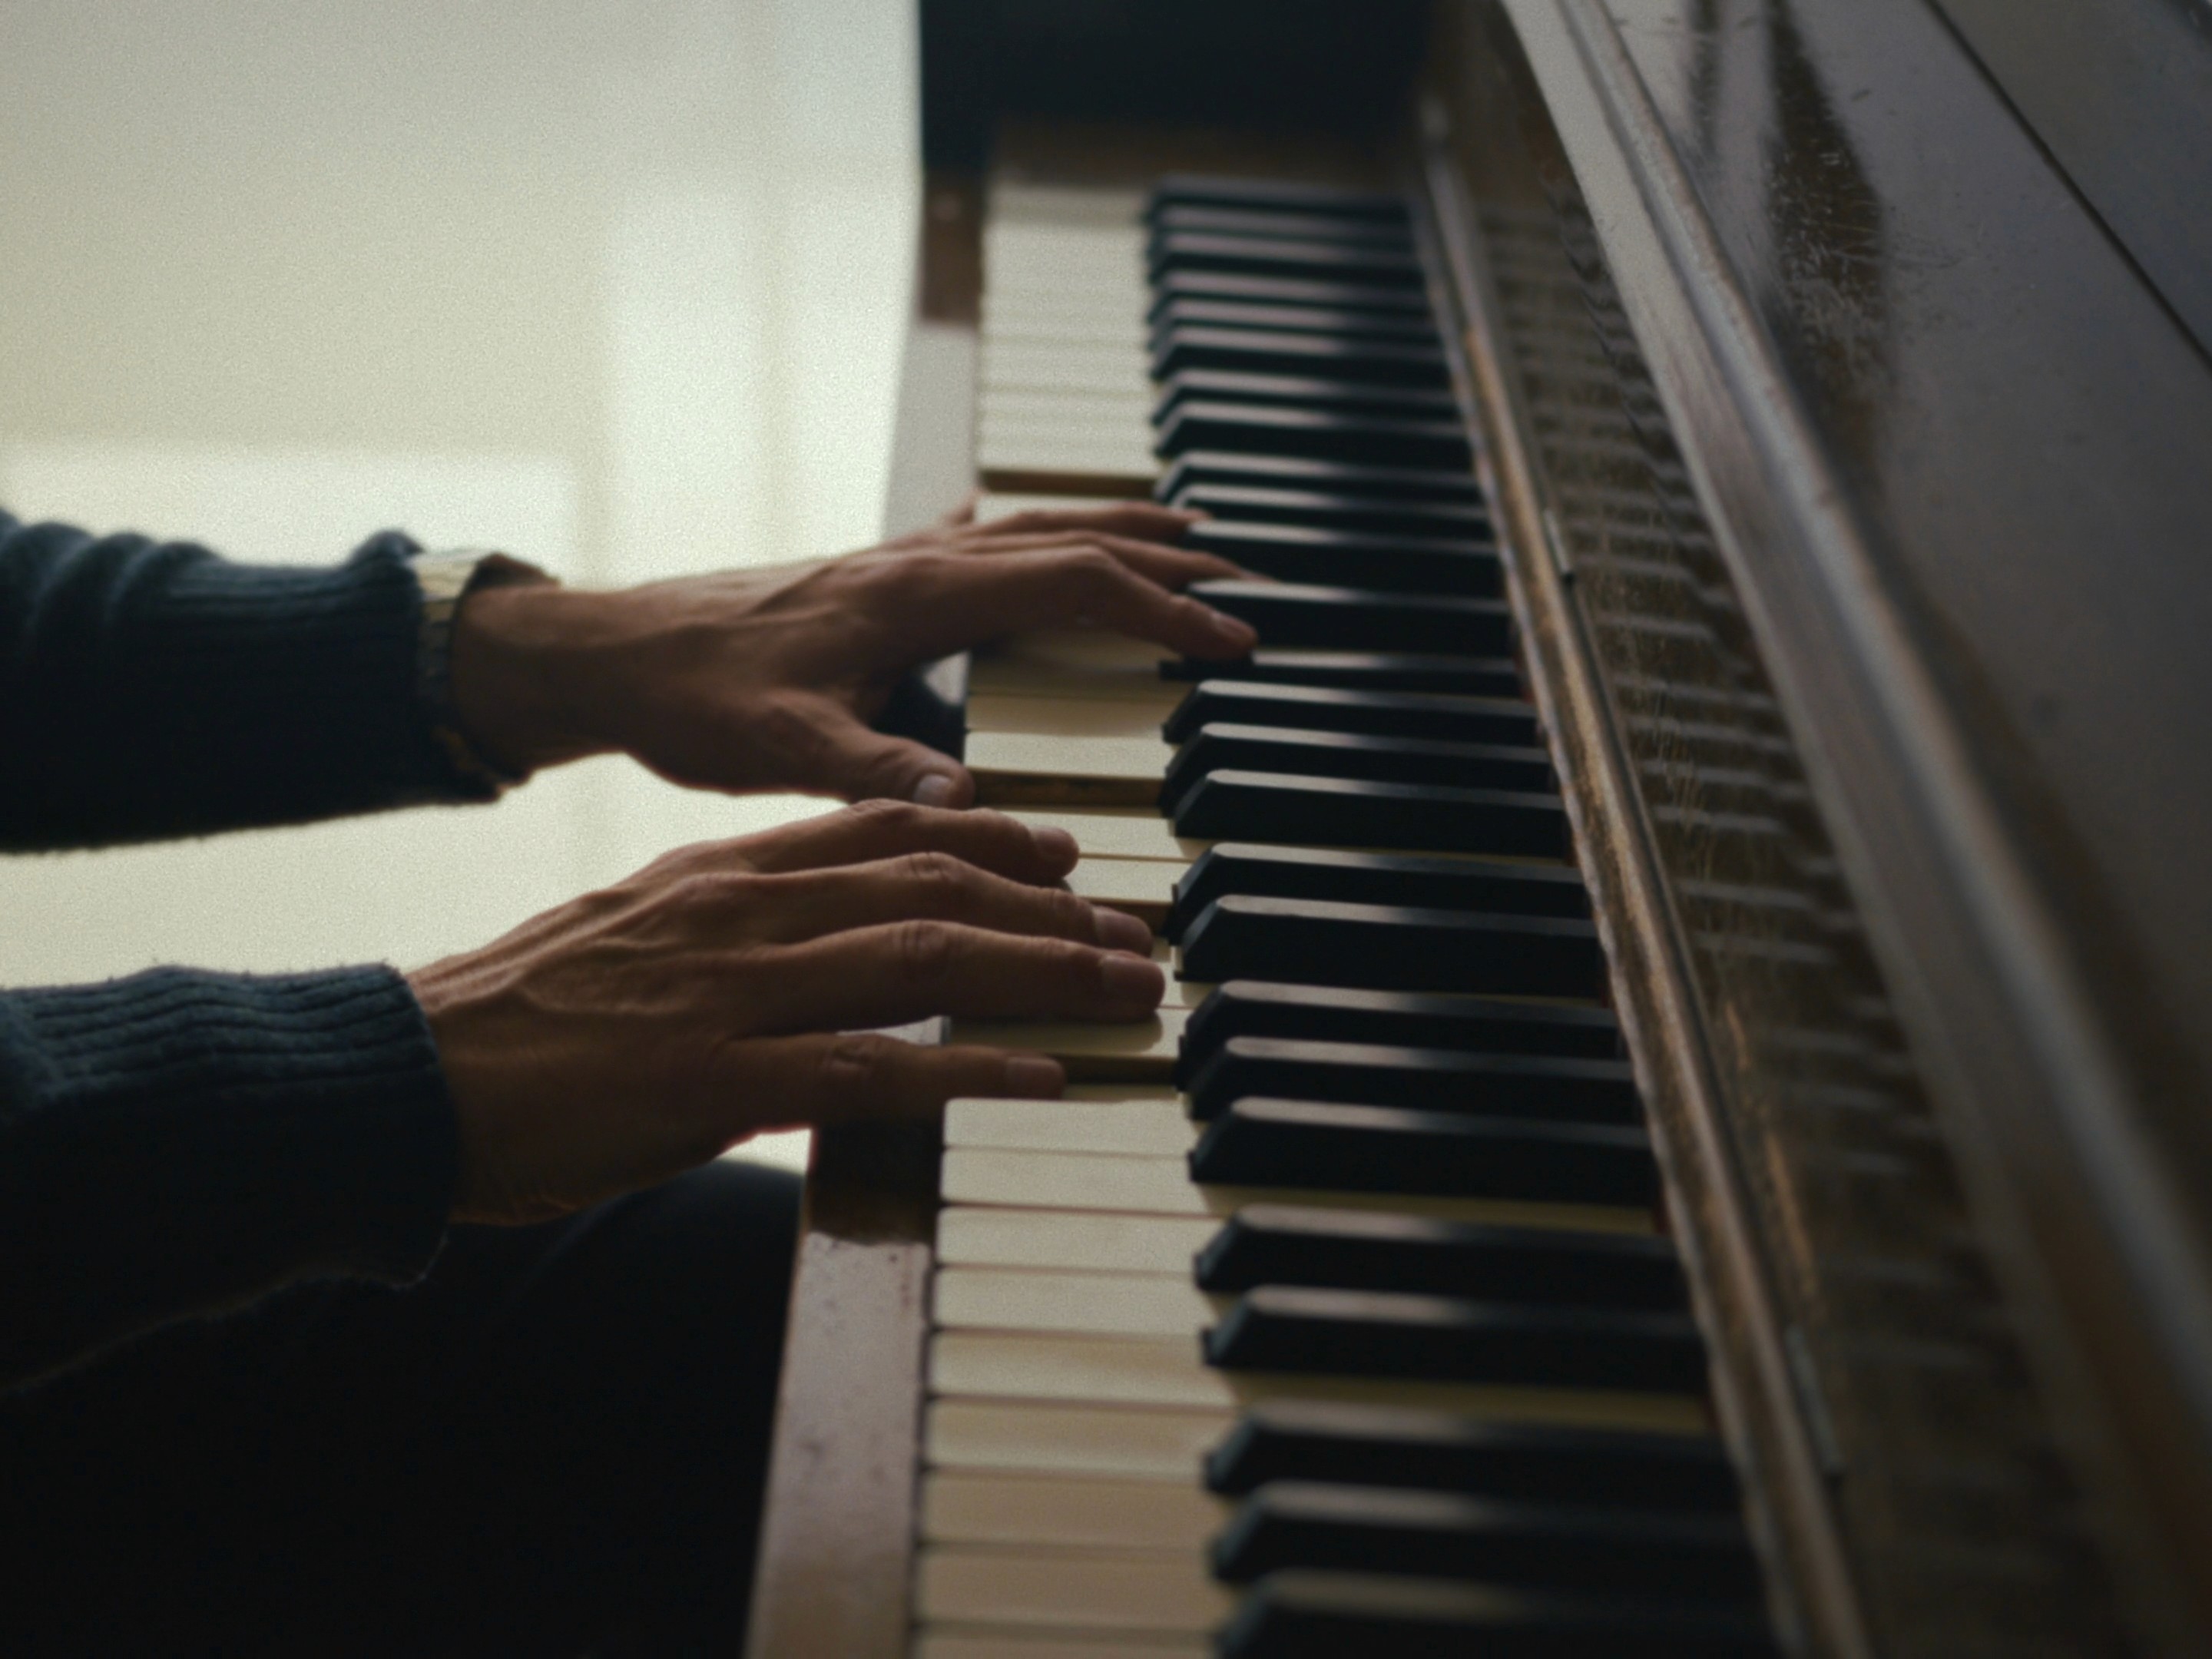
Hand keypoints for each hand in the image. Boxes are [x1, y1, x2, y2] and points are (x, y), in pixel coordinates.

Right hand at [408, 801, 1164, 1225]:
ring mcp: (734, 993)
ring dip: (1041, 975)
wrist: (409, 1075)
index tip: (1066, 856)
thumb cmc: (524, 1018)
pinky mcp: (717, 1081)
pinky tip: (1042, 1080)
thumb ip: (736, 922)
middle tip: (1132, 935)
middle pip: (933, 883)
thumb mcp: (638, 934)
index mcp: (722, 872)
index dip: (994, 836)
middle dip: (1050, 909)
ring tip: (1122, 992)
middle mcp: (742, 913)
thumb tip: (822, 937)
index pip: (887, 828)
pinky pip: (875, 1066)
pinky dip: (971, 1069)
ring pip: (925, 956)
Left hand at [447, 500, 1254, 804]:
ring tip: (1186, 533)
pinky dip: (1037, 529)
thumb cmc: (689, 697)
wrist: (610, 650)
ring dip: (1115, 527)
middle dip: (1166, 558)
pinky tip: (1036, 530)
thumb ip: (869, 769)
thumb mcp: (778, 748)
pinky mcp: (872, 571)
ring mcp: (896, 558)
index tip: (1231, 642)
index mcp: (913, 595)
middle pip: (1072, 538)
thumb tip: (964, 807)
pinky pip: (981, 534)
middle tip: (1245, 582)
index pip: (1071, 584)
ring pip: (1033, 526)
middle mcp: (915, 560)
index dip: (1160, 610)